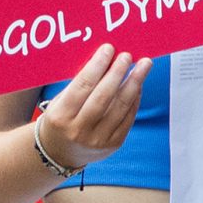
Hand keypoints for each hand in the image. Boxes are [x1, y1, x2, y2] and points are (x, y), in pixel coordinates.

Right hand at [35, 44, 150, 170]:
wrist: (59, 153)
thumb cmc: (60, 119)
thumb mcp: (60, 102)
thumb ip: (79, 85)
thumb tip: (106, 59)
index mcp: (60, 116)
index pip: (82, 86)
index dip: (97, 66)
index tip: (108, 49)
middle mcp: (79, 130)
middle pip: (104, 96)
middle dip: (118, 73)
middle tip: (127, 56)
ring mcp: (98, 140)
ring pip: (121, 107)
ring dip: (135, 83)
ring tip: (144, 65)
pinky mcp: (114, 144)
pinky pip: (129, 118)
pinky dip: (135, 99)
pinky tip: (138, 85)